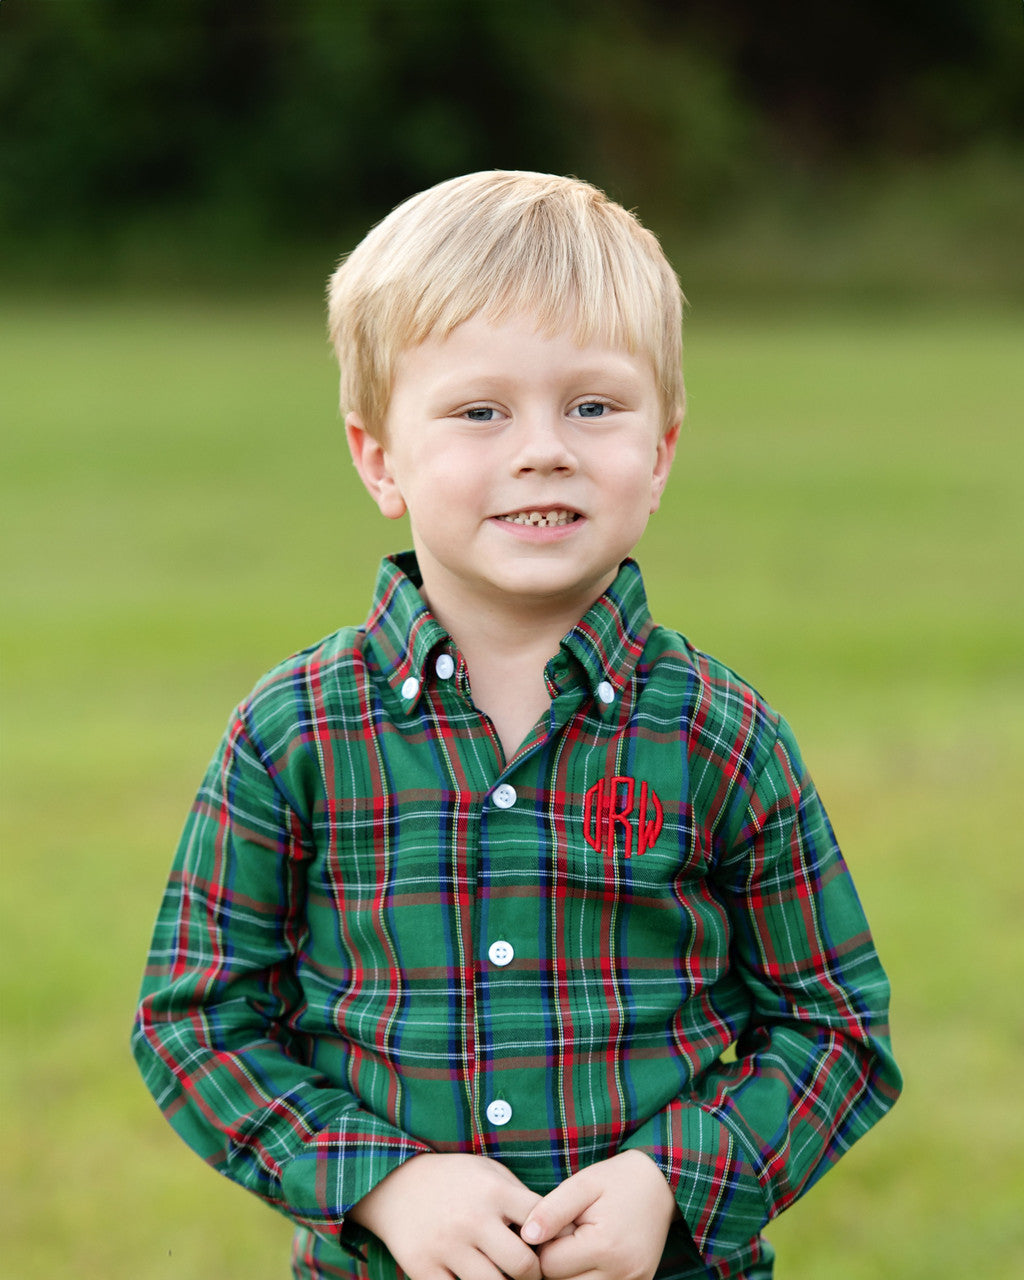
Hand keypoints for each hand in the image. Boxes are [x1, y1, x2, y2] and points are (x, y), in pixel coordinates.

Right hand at [348, 1152, 543, 1279]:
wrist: (394, 1182)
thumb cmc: (453, 1179)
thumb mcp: (488, 1171)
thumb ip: (519, 1196)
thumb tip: (558, 1227)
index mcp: (493, 1192)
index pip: (541, 1222)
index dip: (552, 1238)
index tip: (549, 1246)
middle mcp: (472, 1219)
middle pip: (522, 1265)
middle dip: (533, 1275)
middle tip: (531, 1274)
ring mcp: (446, 1246)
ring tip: (505, 1277)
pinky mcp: (423, 1268)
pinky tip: (474, 1279)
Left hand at [520, 1151, 675, 1279]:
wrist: (662, 1185)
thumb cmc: (618, 1180)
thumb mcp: (583, 1184)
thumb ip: (552, 1210)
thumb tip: (526, 1237)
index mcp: (605, 1247)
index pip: (549, 1265)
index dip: (545, 1242)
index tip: (559, 1222)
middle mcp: (621, 1274)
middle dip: (556, 1261)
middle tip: (569, 1232)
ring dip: (571, 1272)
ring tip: (579, 1244)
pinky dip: (588, 1276)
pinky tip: (591, 1255)